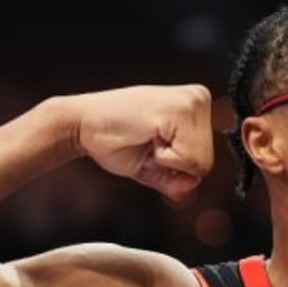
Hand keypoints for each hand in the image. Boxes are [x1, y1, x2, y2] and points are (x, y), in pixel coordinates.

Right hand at [74, 84, 212, 199]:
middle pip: (206, 163)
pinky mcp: (180, 110)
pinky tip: (147, 134)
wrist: (81, 125)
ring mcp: (192, 101)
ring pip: (200, 163)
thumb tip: (191, 188)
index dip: (175, 166)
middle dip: (172, 163)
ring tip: (147, 136)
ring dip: (167, 159)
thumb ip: (178, 181)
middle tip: (147, 140)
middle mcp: (200, 98)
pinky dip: (163, 157)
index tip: (151, 144)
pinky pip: (187, 159)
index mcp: (197, 106)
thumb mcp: (155, 167)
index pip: (206, 160)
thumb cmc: (116, 141)